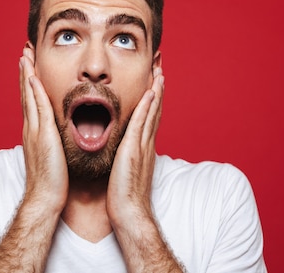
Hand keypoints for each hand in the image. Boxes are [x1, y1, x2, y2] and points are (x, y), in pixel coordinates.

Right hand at [20, 46, 68, 212]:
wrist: (46, 199)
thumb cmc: (52, 182)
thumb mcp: (53, 156)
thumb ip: (54, 142)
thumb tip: (58, 136)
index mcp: (36, 133)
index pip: (32, 102)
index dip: (30, 83)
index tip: (31, 65)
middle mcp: (32, 128)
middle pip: (27, 94)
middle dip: (26, 72)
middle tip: (25, 51)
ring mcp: (35, 130)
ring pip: (29, 96)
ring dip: (27, 75)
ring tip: (25, 55)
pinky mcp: (42, 134)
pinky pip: (38, 107)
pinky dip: (34, 90)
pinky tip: (34, 76)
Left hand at [106, 67, 163, 226]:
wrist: (129, 213)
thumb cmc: (124, 197)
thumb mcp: (125, 171)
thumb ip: (126, 157)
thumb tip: (122, 150)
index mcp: (142, 148)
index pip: (150, 118)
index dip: (153, 100)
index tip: (154, 83)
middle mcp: (146, 144)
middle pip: (155, 111)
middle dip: (158, 90)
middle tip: (161, 69)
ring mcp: (142, 146)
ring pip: (152, 113)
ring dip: (156, 92)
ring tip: (159, 73)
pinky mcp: (134, 150)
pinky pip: (142, 123)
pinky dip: (148, 107)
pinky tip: (150, 92)